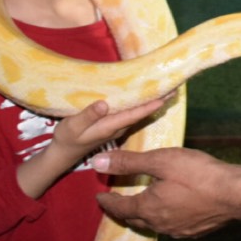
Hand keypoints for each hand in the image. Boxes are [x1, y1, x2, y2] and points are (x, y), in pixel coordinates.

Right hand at [52, 97, 169, 161]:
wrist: (65, 153)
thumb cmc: (67, 137)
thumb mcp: (72, 126)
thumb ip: (88, 116)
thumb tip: (104, 103)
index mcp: (111, 126)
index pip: (135, 114)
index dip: (150, 105)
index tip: (165, 96)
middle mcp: (118, 127)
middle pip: (142, 112)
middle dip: (158, 100)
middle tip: (175, 87)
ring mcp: (118, 127)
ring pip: (139, 112)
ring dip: (152, 101)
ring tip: (167, 89)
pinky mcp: (114, 125)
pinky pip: (133, 113)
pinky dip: (142, 104)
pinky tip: (148, 96)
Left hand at [93, 147, 240, 237]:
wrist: (236, 194)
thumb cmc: (198, 174)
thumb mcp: (161, 160)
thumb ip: (129, 162)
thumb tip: (98, 163)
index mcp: (149, 208)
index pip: (120, 208)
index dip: (108, 201)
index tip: (100, 196)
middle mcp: (160, 224)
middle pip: (135, 220)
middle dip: (123, 210)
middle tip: (117, 201)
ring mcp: (179, 230)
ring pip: (154, 224)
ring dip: (144, 215)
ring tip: (143, 203)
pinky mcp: (196, 231)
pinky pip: (172, 226)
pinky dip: (164, 217)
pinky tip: (172, 209)